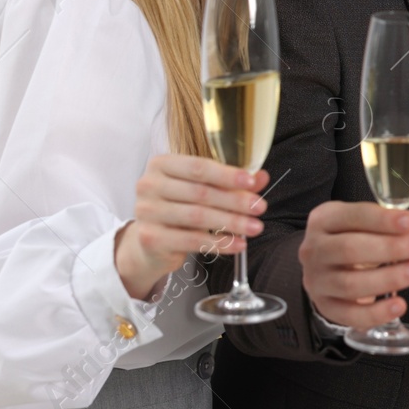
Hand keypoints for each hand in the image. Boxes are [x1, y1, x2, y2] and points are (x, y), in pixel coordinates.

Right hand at [115, 155, 268, 299]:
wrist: (149, 244)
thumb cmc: (178, 208)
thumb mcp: (201, 189)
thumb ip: (229, 182)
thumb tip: (262, 177)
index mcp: (161, 164)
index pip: (199, 167)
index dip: (227, 175)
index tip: (252, 182)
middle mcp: (149, 185)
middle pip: (201, 192)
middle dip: (235, 201)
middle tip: (260, 207)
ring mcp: (146, 212)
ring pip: (198, 217)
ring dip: (232, 222)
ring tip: (255, 227)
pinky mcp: (150, 238)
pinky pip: (192, 241)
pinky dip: (219, 243)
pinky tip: (238, 244)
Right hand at [298, 200, 408, 329]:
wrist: (325, 265)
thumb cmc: (350, 238)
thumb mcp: (360, 222)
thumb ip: (383, 224)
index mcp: (323, 221)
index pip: (352, 217)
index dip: (382, 220)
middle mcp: (315, 250)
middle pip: (349, 249)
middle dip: (390, 248)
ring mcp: (317, 281)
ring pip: (350, 284)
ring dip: (389, 278)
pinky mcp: (325, 307)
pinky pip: (350, 315)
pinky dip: (377, 313)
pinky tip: (399, 305)